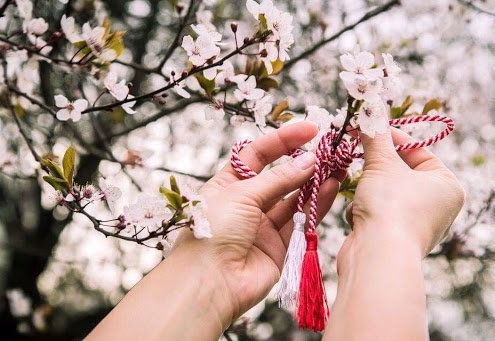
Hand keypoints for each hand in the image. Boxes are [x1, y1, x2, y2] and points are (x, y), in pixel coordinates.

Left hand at [173, 121, 340, 326]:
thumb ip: (279, 179)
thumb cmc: (213, 232)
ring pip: (294, 198)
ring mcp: (263, 225)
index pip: (257, 155)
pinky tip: (331, 186)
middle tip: (329, 148)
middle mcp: (246, 203)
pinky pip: (301, 220)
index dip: (282, 140)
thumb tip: (308, 160)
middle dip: (303, 161)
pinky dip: (316, 204)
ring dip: (315, 181)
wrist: (208, 283)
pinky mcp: (279, 246)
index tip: (309, 129)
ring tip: (338, 164)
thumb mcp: (242, 194)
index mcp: (227, 185)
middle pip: (279, 176)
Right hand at [340, 126, 464, 269]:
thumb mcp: (382, 164)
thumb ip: (376, 137)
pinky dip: (364, 210)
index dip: (391, 138)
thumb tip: (369, 109)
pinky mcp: (392, 238)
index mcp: (447, 186)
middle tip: (356, 149)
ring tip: (361, 191)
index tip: (368, 128)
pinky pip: (376, 212)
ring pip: (383, 192)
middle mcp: (436, 206)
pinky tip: (360, 217)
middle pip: (399, 172)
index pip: (418, 151)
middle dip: (375, 165)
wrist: (377, 256)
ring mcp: (415, 224)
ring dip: (366, 189)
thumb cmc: (391, 207)